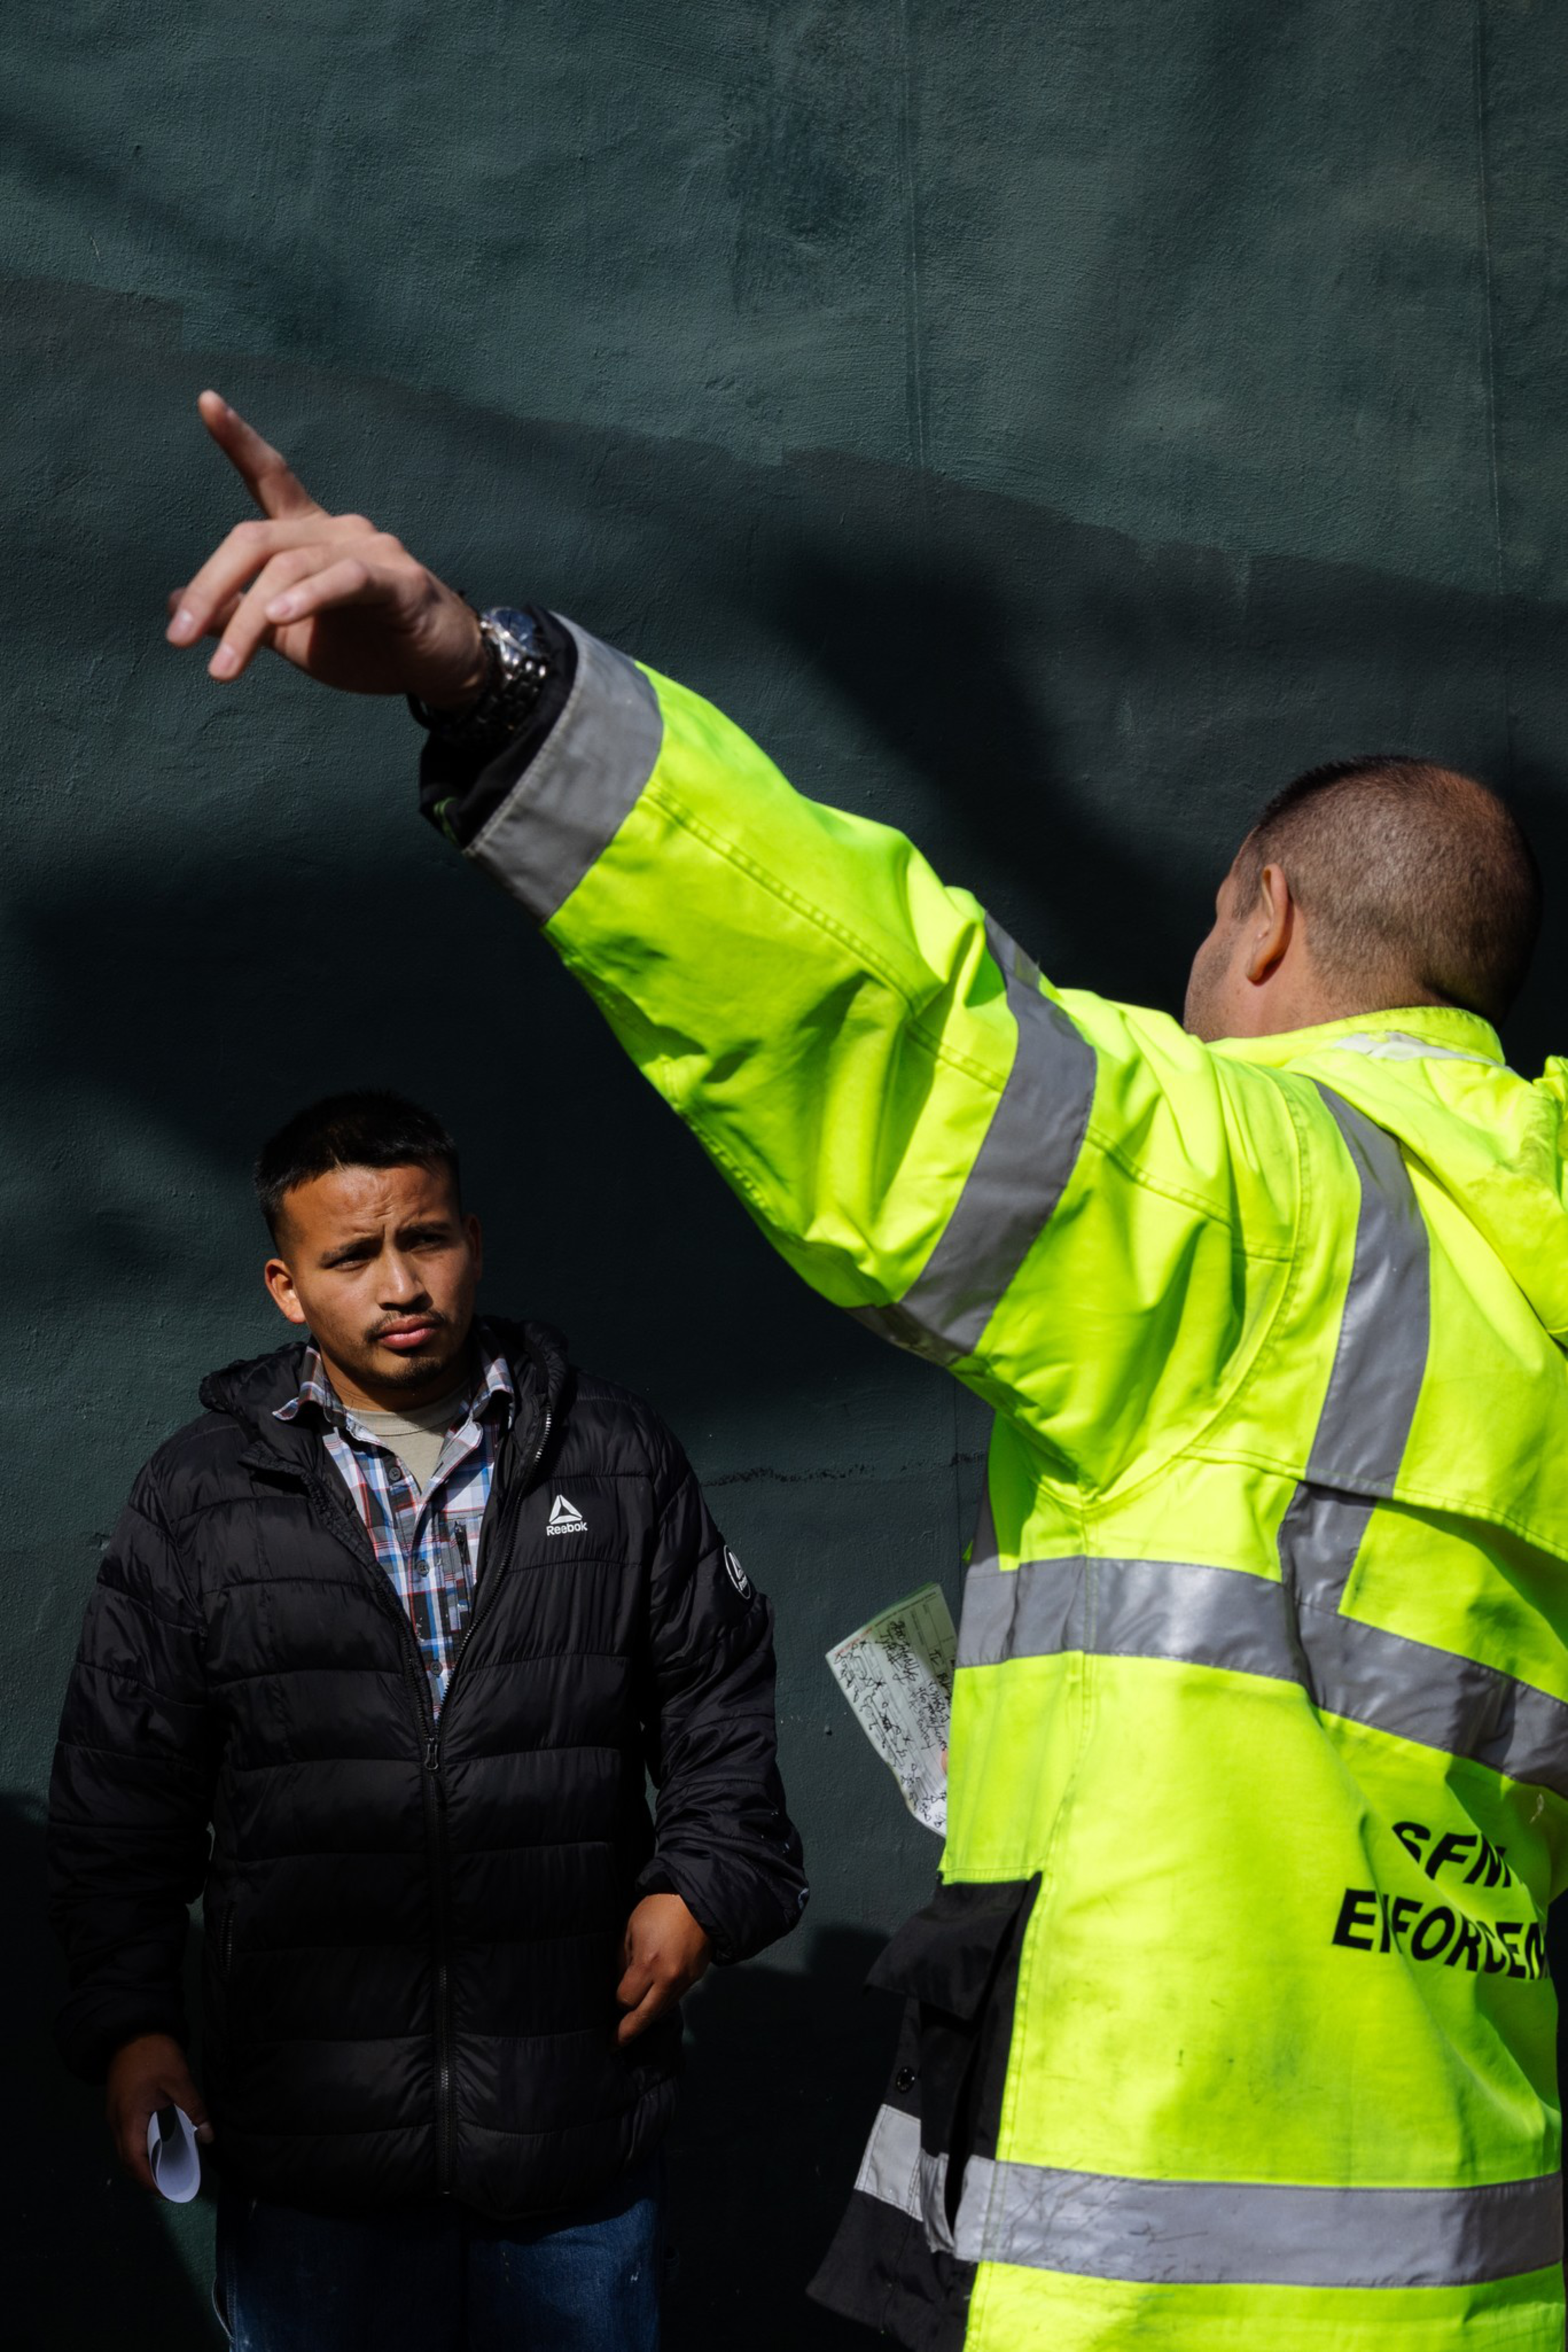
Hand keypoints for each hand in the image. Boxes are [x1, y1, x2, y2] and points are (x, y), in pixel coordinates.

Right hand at [105, 2032, 213, 2191]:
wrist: (132, 2028)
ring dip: (142, 2163)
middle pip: (127, 2161)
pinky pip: (126, 2137)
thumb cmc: (154, 2054)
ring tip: (167, 2171)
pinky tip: (158, 2148)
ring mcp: (115, 2115)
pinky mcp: (119, 2107)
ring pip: (125, 2149)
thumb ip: (194, 2108)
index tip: (167, 2191)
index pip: (135, 2162)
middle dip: (146, 2177)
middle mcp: (116, 2122)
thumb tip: (209, 2135)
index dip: (149, 2181)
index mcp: (128, 2119)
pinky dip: (140, 2148)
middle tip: (170, 2185)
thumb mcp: (179, 2080)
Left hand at [165, 391, 486, 704]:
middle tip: (177, 639)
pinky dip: (308, 596)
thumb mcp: (289, 636)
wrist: (438, 671)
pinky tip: (279, 616)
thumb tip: (176, 603)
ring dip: (248, 618)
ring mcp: (370, 550)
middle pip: (255, 539)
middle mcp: (337, 529)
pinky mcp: (399, 581)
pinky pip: (345, 580)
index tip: (207, 400)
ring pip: (290, 568)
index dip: (238, 441)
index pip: (270, 477)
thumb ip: (238, 615)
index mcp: (309, 535)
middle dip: (211, 587)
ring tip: (223, 668)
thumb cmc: (367, 646)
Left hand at [615, 1893, 710, 2046]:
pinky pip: (673, 2000)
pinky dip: (660, 2005)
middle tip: (613, 2044)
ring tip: (630, 2027)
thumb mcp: (631, 1930)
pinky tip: (651, 2005)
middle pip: (643, 2018)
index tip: (612, 1998)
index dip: (617, 2000)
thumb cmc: (658, 1909)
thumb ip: (622, 1961)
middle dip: (626, 2033)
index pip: (626, 1999)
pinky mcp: (695, 1980)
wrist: (698, 1900)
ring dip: (645, 2019)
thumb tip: (619, 1985)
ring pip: (660, 2012)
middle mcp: (668, 1979)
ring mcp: (684, 1982)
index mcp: (648, 1964)